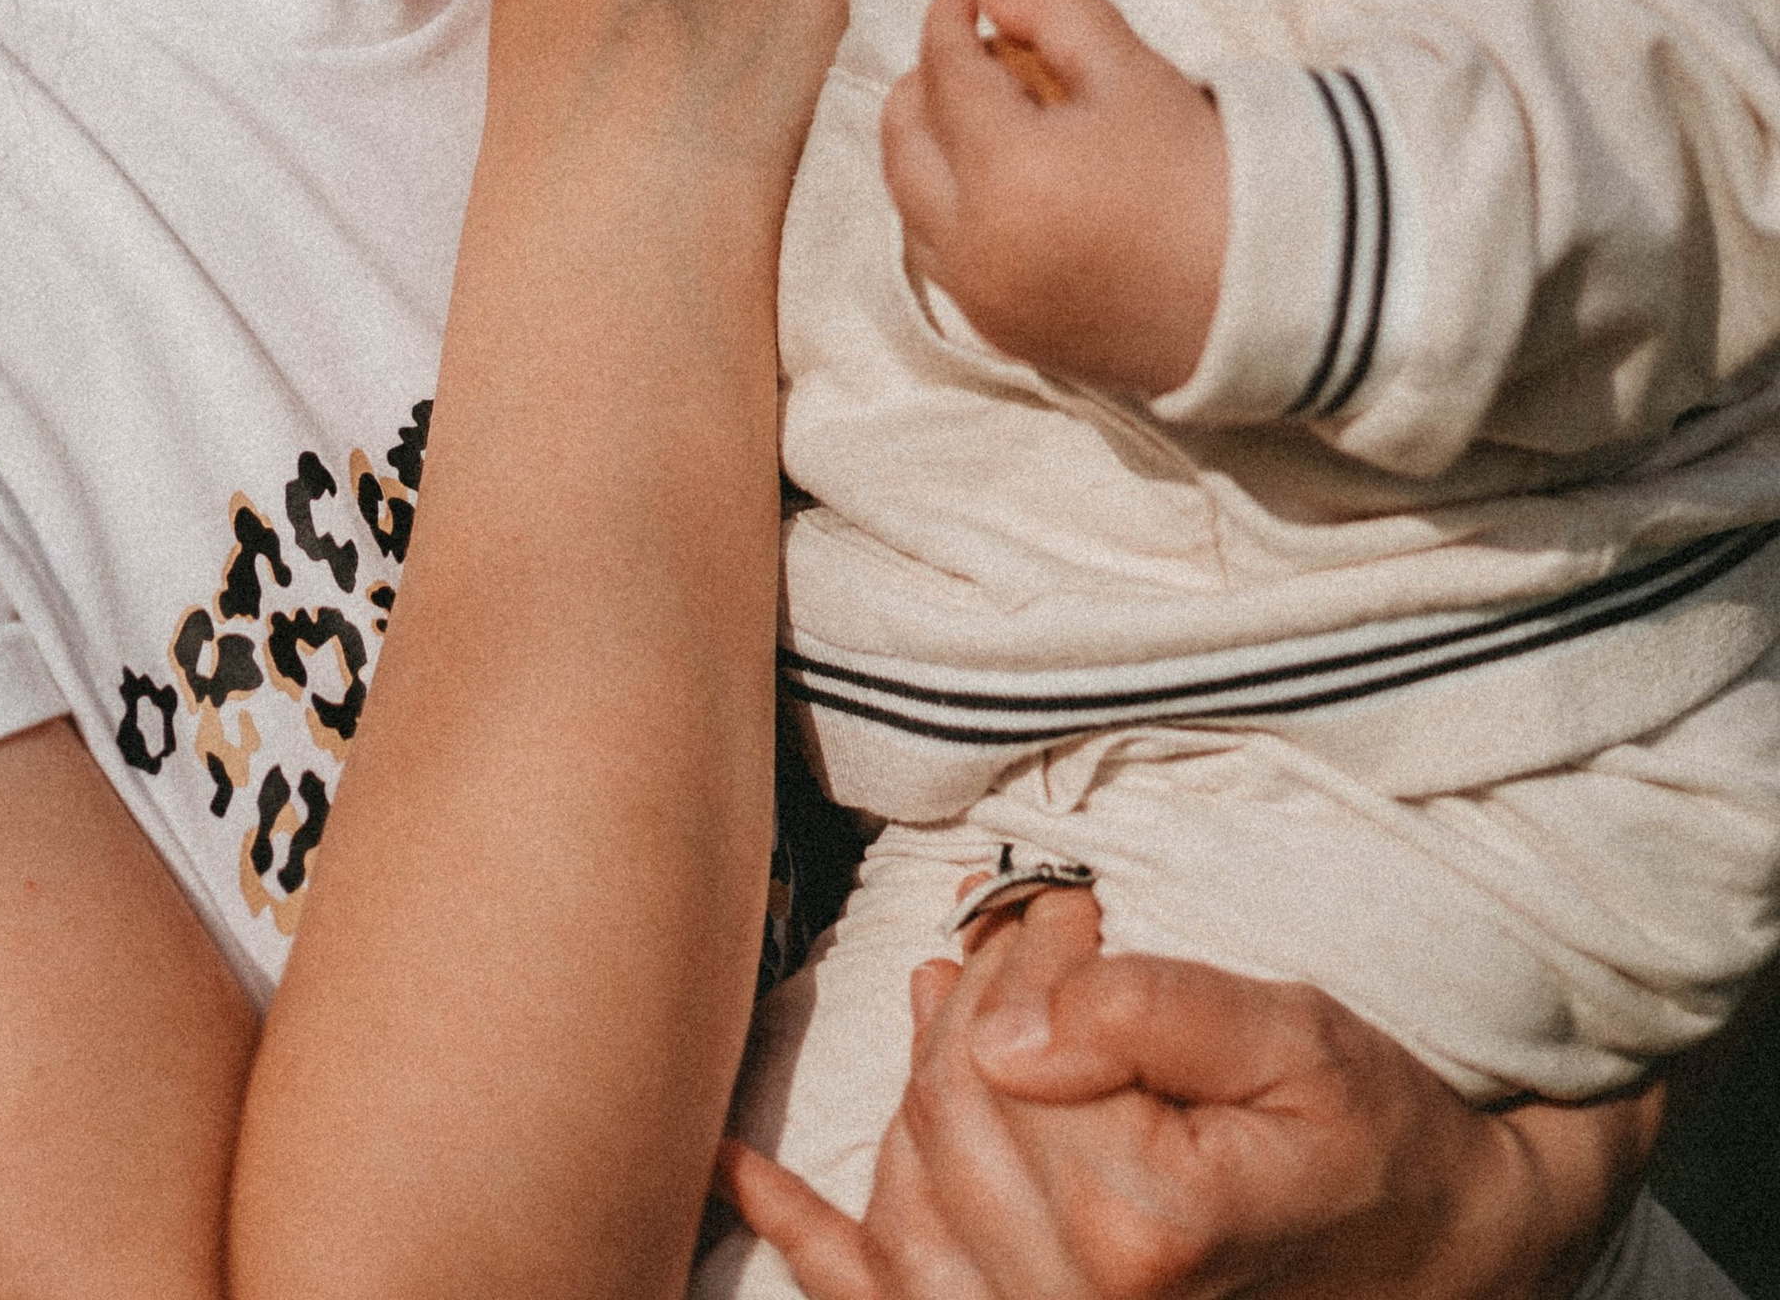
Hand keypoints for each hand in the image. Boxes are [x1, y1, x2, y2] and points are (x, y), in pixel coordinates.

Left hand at [719, 890, 1658, 1299]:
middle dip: (974, 1007)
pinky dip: (804, 1234)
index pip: (1002, 1055)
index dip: (1030, 957)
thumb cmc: (1370, 1142)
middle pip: (945, 1114)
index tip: (1077, 913)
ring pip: (905, 1188)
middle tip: (1036, 945)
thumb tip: (1007, 1017)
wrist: (1428, 1258)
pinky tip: (743, 1171)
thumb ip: (1152, 1013)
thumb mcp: (1297, 1041)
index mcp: (1139, 1230)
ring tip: (943, 996)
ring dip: (912, 1086)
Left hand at [882, 0, 1226, 397]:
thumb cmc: (1206, 174)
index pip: (947, 79)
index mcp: (1006, 175)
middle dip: (920, 87)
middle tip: (957, 54)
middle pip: (905, 148)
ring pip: (911, 211)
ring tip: (967, 113)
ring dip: (924, 152)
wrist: (1271, 295)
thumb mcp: (1135, 71)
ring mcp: (986, 302)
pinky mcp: (1008, 338)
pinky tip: (985, 183)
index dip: (945, 23)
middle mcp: (977, 247)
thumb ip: (1056, 13)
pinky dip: (944, 212)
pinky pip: (944, 263)